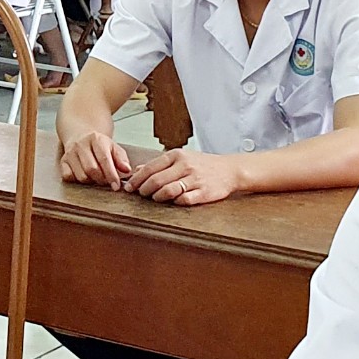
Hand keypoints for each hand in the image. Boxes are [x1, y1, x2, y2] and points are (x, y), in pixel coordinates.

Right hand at [58, 125, 132, 188]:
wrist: (80, 134)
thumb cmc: (98, 144)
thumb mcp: (113, 147)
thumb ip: (121, 159)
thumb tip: (127, 170)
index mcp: (96, 139)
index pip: (104, 159)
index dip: (111, 175)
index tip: (116, 186)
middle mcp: (81, 145)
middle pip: (91, 169)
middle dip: (101, 180)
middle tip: (106, 182)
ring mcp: (70, 153)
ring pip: (81, 176)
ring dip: (90, 181)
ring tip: (96, 178)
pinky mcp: (63, 160)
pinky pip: (68, 176)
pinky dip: (77, 180)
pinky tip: (84, 176)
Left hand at [126, 146, 247, 205]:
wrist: (229, 170)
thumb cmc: (202, 164)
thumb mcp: (180, 158)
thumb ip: (159, 164)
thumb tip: (136, 170)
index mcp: (176, 155)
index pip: (150, 167)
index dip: (137, 179)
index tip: (129, 187)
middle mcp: (185, 165)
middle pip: (156, 180)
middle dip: (144, 189)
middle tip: (140, 195)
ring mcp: (195, 179)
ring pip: (168, 190)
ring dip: (157, 197)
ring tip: (155, 198)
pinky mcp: (204, 192)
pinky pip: (185, 200)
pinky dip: (175, 202)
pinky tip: (173, 202)